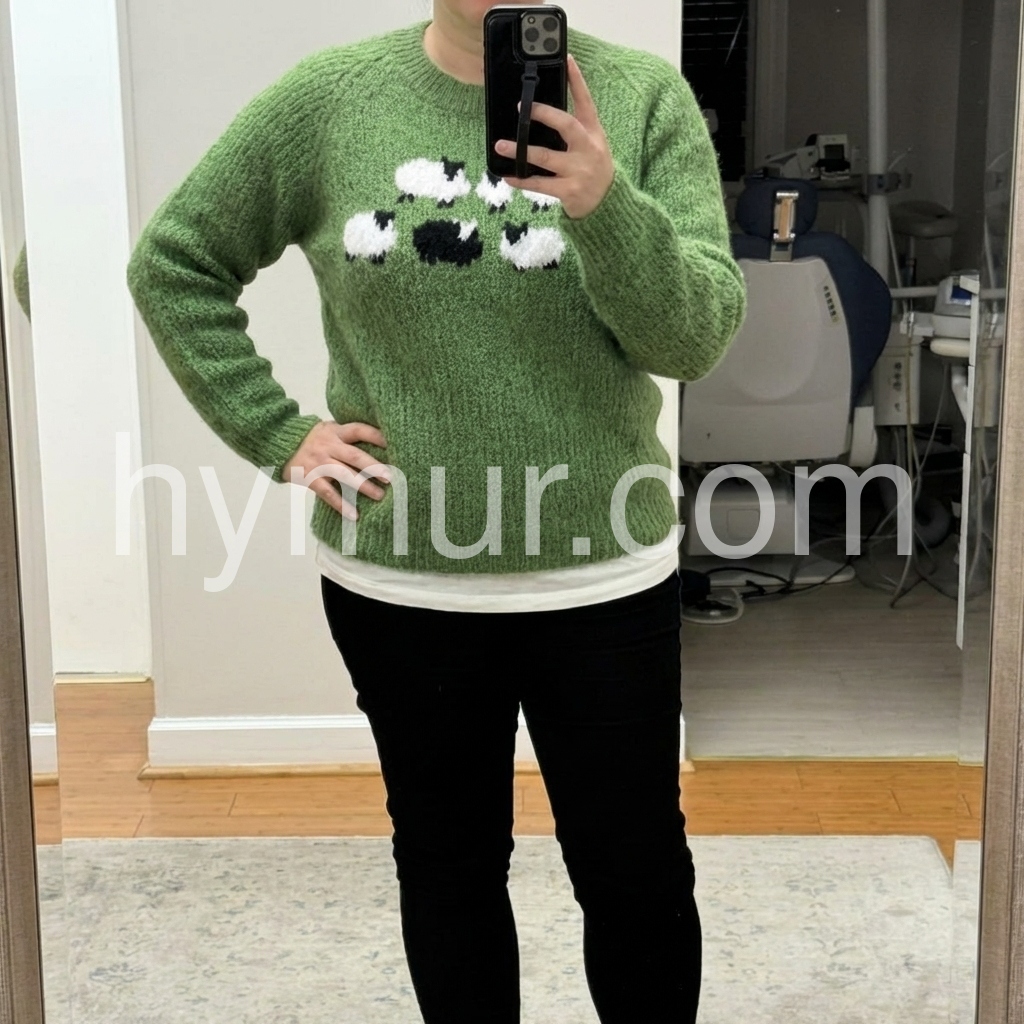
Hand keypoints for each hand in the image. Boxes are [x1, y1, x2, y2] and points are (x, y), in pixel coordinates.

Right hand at [281, 420, 389, 520]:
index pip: (360, 430)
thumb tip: (379, 445)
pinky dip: (341, 505)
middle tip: (391, 477)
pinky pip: (328, 493)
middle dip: (374, 467)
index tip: (394, 445)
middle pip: (355, 456)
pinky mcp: (310, 478)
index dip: (377, 437)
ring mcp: (319, 462)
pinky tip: (354, 515)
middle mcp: (329, 446)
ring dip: (363, 486)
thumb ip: (347, 436)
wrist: (280, 442)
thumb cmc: (313, 438)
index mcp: (336, 432)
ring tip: (380, 495)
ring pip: (344, 475)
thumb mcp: (329, 430)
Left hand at [495, 54, 614, 219]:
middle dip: (544, 114)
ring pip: (546, 157)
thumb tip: (540, 113)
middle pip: (566, 125)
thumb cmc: (593, 169)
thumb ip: (573, 130)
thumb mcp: (591, 145)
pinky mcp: (569, 191)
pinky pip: (541, 184)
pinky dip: (523, 180)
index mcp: (593, 133)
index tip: (567, 59)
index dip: (577, 81)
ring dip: (521, 151)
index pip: (586, 102)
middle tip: (521, 109)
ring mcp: (579, 171)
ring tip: (501, 145)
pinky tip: (509, 177)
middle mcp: (588, 149)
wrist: (607, 204)